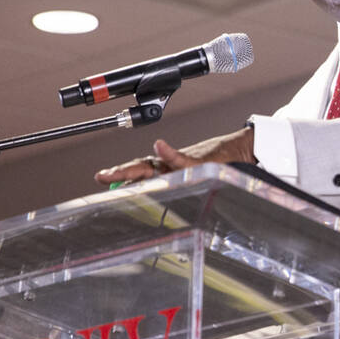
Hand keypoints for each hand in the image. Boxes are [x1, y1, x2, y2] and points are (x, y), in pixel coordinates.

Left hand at [94, 127, 255, 185]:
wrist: (239, 149)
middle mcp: (170, 164)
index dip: (119, 174)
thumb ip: (173, 179)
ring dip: (135, 168)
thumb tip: (150, 192)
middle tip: (102, 177)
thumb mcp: (193, 173)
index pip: (138, 171)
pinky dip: (171, 153)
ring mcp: (181, 163)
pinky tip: (160, 146)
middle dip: (121, 173)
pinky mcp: (198, 161)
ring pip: (154, 165)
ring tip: (116, 173)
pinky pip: (183, 159)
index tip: (100, 177)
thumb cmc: (217, 162)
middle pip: (140, 167)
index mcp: (167, 168)